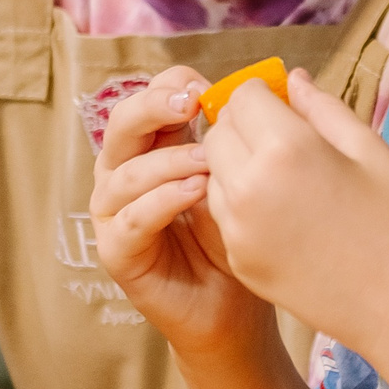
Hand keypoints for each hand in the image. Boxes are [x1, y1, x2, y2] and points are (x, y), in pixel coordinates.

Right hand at [89, 65, 268, 354]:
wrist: (235, 306)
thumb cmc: (237, 237)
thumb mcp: (240, 177)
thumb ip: (241, 136)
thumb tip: (274, 82)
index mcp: (152, 148)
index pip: (146, 99)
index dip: (171, 86)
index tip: (207, 86)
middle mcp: (124, 174)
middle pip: (120, 125)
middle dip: (153, 107)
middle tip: (190, 103)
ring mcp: (114, 214)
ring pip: (124, 173)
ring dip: (168, 161)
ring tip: (210, 163)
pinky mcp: (116, 253)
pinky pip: (131, 220)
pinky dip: (162, 202)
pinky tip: (195, 193)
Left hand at [198, 68, 388, 352]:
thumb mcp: (369, 149)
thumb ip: (322, 108)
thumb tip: (293, 80)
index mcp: (287, 148)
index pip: (243, 96)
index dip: (263, 94)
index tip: (285, 107)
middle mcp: (249, 186)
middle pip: (219, 132)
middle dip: (244, 126)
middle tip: (281, 139)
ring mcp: (238, 228)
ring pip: (214, 172)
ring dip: (237, 165)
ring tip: (284, 180)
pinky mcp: (238, 259)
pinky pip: (223, 213)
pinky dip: (240, 204)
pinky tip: (284, 215)